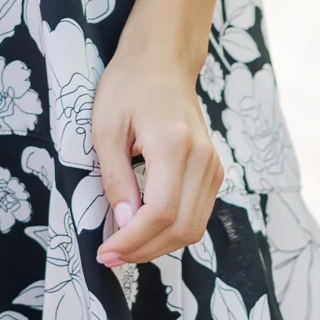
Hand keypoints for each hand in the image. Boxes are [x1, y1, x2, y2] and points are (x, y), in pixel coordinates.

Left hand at [90, 38, 223, 266]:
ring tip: (123, 248)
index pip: (161, 212)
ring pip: (193, 228)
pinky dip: (171, 232)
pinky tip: (143, 231)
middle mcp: (203, 159)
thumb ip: (116, 178)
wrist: (162, 62)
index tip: (104, 252)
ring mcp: (214, 166)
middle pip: (182, 228)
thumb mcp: (106, 129)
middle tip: (110, 257)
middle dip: (144, 251)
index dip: (133, 241)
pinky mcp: (214, 171)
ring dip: (158, 246)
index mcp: (174, 145)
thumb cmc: (128, 87)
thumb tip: (125, 224)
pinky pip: (197, 215)